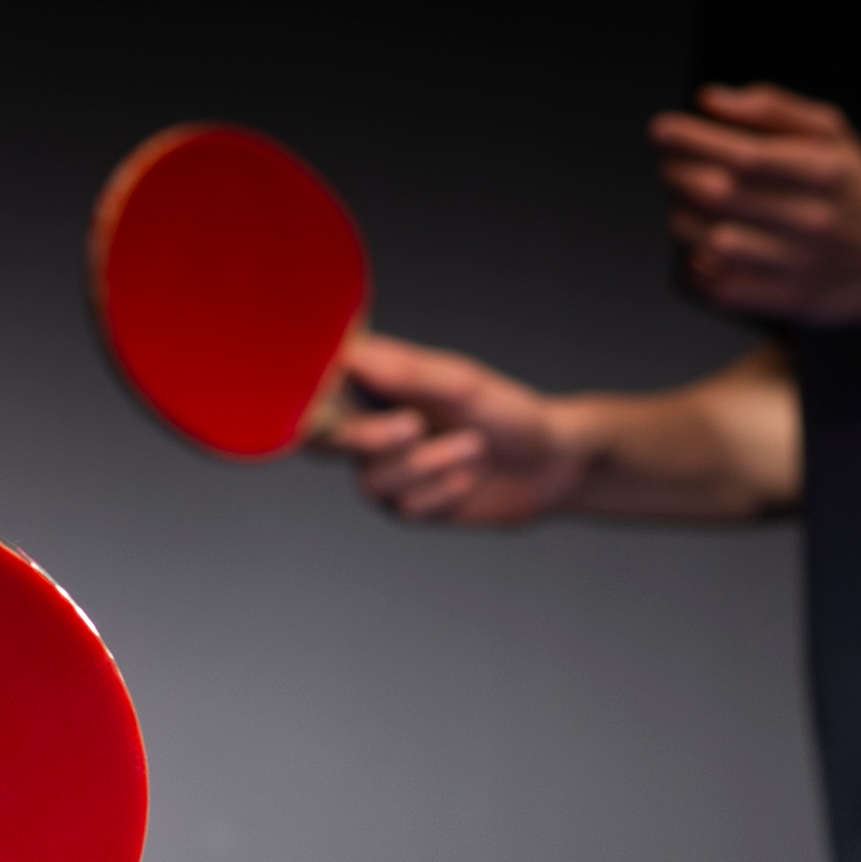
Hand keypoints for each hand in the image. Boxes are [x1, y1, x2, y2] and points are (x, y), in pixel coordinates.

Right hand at [324, 331, 601, 526]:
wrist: (551, 466)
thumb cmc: (509, 413)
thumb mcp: (460, 385)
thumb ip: (404, 373)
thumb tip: (348, 354)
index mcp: (377, 383)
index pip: (319, 386)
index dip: (309, 395)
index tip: (327, 400)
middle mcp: (371, 425)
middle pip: (325, 441)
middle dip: (368, 439)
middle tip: (414, 427)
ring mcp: (386, 468)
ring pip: (371, 480)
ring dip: (430, 465)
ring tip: (475, 447)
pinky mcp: (407, 504)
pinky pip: (406, 506)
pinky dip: (444, 491)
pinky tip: (472, 478)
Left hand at [652, 83, 860, 321]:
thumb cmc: (853, 189)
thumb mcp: (831, 133)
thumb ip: (772, 108)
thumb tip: (711, 100)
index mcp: (825, 171)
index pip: (745, 153)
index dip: (693, 140)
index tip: (662, 130)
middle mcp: (815, 219)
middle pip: (722, 195)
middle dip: (678, 174)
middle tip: (668, 165)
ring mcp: (802, 265)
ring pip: (714, 241)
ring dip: (682, 218)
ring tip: (685, 204)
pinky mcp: (790, 301)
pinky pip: (722, 286)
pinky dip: (697, 265)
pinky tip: (700, 245)